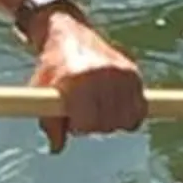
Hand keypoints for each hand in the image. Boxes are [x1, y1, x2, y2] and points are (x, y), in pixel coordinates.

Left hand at [30, 13, 146, 151]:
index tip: (72, 119)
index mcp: (77, 80)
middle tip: (85, 112)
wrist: (69, 34)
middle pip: (107, 123)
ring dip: (113, 121)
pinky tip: (116, 107)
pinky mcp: (133, 72)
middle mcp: (102, 75)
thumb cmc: (53, 67)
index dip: (79, 126)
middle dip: (94, 124)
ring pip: (126, 119)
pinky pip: (140, 108)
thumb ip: (49, 123)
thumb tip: (56, 148)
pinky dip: (130, 113)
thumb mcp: (42, 92)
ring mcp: (120, 73)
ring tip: (99, 108)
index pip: (87, 122)